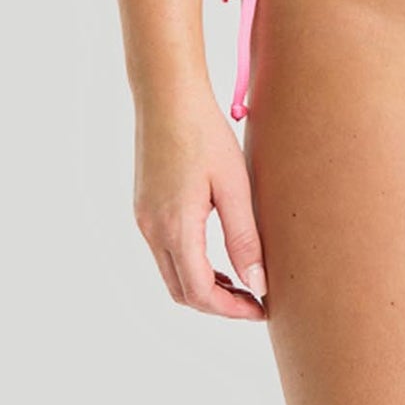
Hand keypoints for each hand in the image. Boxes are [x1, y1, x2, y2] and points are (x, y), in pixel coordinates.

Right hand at [133, 86, 268, 319]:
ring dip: (203, 285)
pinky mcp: (144, 208)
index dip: (231, 309)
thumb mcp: (234, 185)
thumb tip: (256, 283)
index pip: (200, 293)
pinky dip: (190, 264)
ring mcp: (144, 219)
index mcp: (176, 228)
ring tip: (241, 280)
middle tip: (254, 299)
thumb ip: (244, 238)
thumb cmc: (204, 133)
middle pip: (181, 292)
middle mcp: (153, 230)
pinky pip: (165, 252)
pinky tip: (216, 255)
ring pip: (172, 274)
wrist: (166, 95)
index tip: (260, 308)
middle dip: (217, 304)